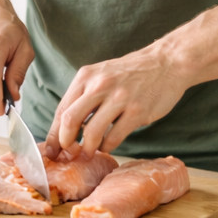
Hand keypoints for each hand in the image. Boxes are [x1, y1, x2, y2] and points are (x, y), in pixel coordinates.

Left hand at [45, 48, 189, 155]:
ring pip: (91, 132)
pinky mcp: (137, 111)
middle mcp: (99, 85)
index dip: (53, 133)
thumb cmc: (130, 73)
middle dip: (65, 143)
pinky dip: (107, 147)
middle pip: (70, 120)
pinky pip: (114, 138)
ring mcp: (119, 98)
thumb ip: (84, 96)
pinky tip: (107, 145)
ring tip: (89, 153)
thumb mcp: (101, 75)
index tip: (51, 150)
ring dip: (87, 149)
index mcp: (86, 76)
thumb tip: (64, 127)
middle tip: (68, 154)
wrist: (166, 63)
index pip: (62, 109)